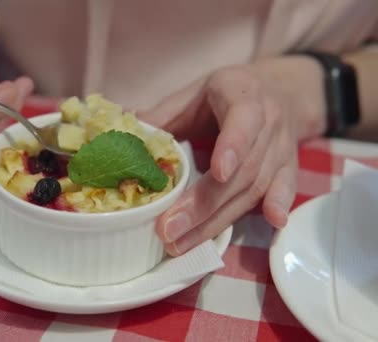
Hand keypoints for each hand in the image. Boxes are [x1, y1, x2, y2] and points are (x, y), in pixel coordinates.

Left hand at [140, 57, 326, 255]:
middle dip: (205, 203)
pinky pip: (284, 190)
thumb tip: (126, 128)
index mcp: (244, 97)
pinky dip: (278, 206)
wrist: (282, 90)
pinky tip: (273, 225)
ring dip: (218, 220)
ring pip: (255, 188)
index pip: (243, 121)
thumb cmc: (228, 93)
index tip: (217, 172)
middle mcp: (270, 123)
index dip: (232, 147)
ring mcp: (283, 148)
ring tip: (182, 243)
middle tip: (170, 228)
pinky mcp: (290, 168)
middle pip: (242, 169)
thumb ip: (164, 113)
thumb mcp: (196, 93)